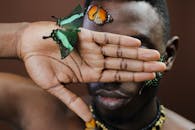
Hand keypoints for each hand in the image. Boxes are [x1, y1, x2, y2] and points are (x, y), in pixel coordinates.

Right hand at [17, 21, 165, 121]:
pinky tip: (136, 44)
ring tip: (155, 55)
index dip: (135, 77)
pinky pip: (106, 38)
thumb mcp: (56, 87)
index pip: (117, 76)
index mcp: (89, 74)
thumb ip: (73, 101)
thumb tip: (86, 119)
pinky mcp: (86, 36)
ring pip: (119, 51)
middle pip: (123, 63)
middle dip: (142, 65)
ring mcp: (91, 48)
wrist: (28, 46)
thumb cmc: (39, 66)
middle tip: (163, 66)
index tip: (152, 77)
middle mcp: (94, 61)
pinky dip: (120, 41)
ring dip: (137, 53)